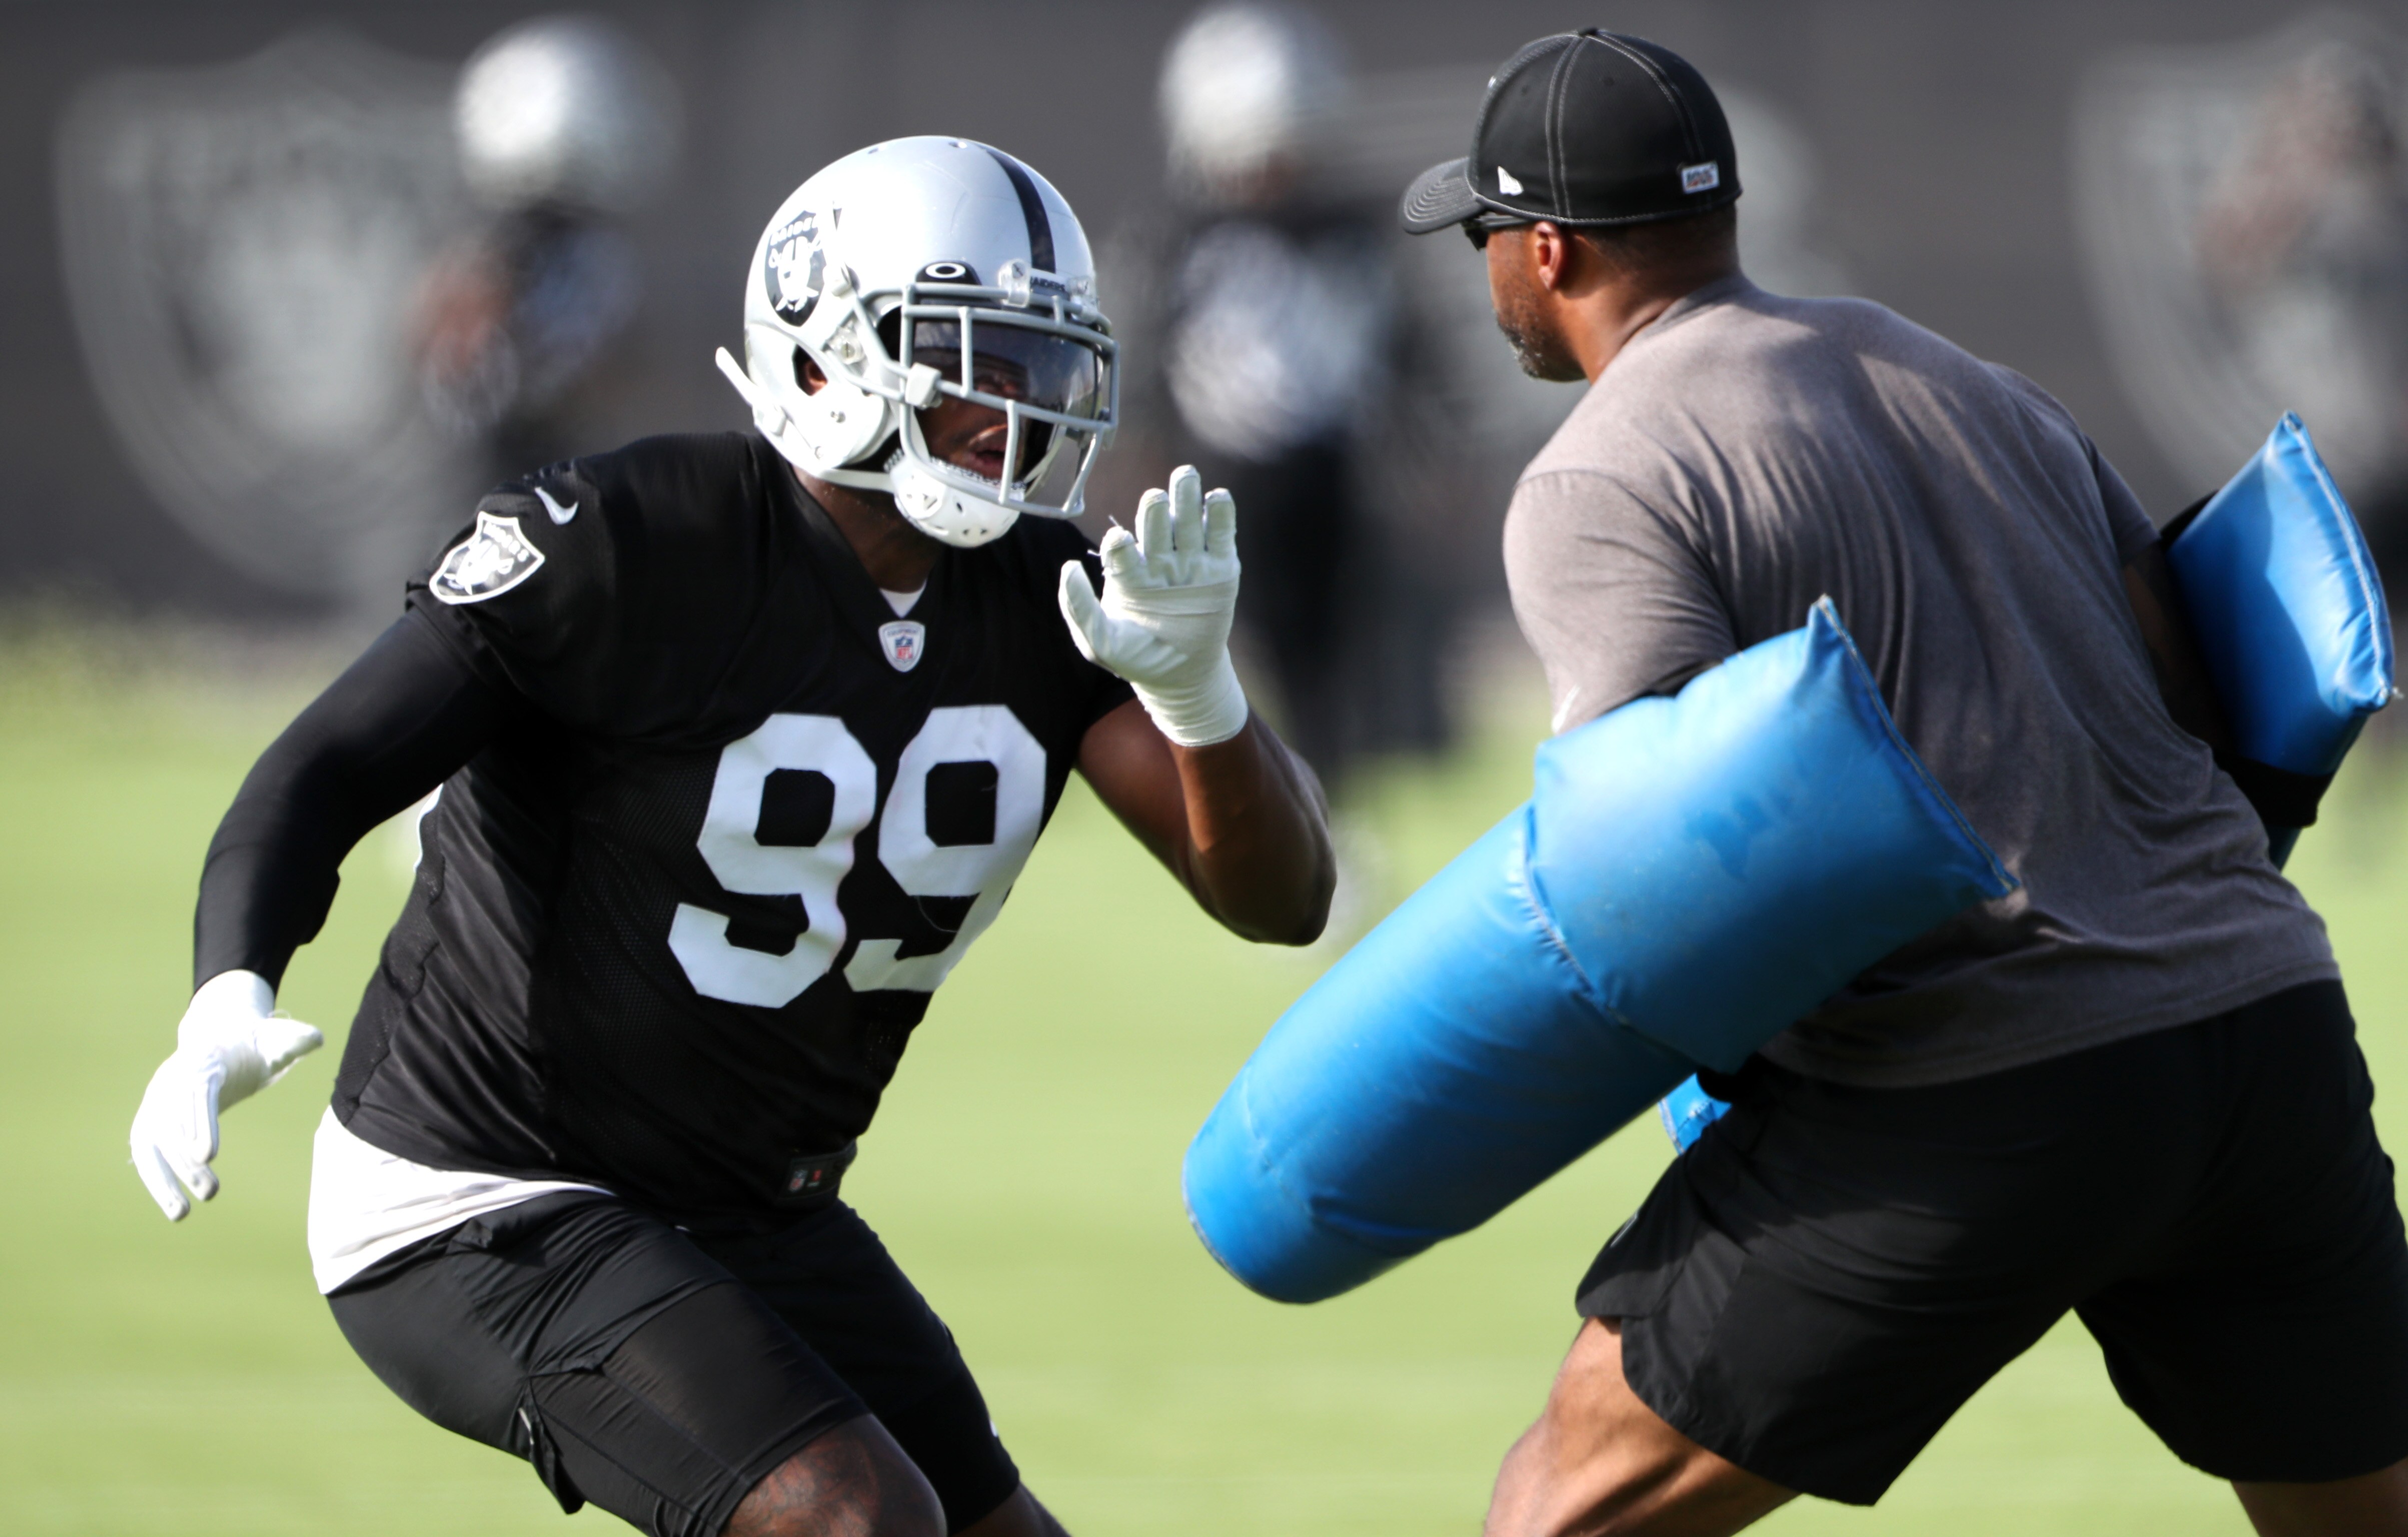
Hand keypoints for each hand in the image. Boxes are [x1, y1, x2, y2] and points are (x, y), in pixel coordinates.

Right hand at [130, 970, 322, 1220]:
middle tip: (212, 1192)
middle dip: (186, 1161)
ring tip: (182, 1214)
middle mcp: (171, 1080)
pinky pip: (147, 1153)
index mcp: (202, 1059)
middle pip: (171, 1124)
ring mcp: (156, 1101)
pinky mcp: (151, 1120)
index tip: (207, 1155)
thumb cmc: (252, 1047)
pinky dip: (156, 1181)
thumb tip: (317, 1039)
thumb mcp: (275, 1039)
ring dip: (164, 1179)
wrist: (220, 1041)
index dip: (199, 1123)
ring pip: (152, 1143)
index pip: (196, 1093)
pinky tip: (174, 1209)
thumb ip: (294, 1040)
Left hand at [1058, 465, 1249, 746]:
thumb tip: (1068, 567)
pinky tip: (1217, 497)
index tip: (1118, 541)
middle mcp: (1158, 561)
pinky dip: (1220, 514)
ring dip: (1186, 498)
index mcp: (1127, 572)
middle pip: (1156, 524)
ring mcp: (1190, 564)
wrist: (1180, 677)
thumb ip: (1079, 607)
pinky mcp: (1221, 570)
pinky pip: (1221, 536)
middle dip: (1155, 507)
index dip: (1120, 543)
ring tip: (1185, 476)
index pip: (1122, 549)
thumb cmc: (1136, 659)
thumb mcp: (1099, 642)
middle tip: (1154, 498)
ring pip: (1188, 522)